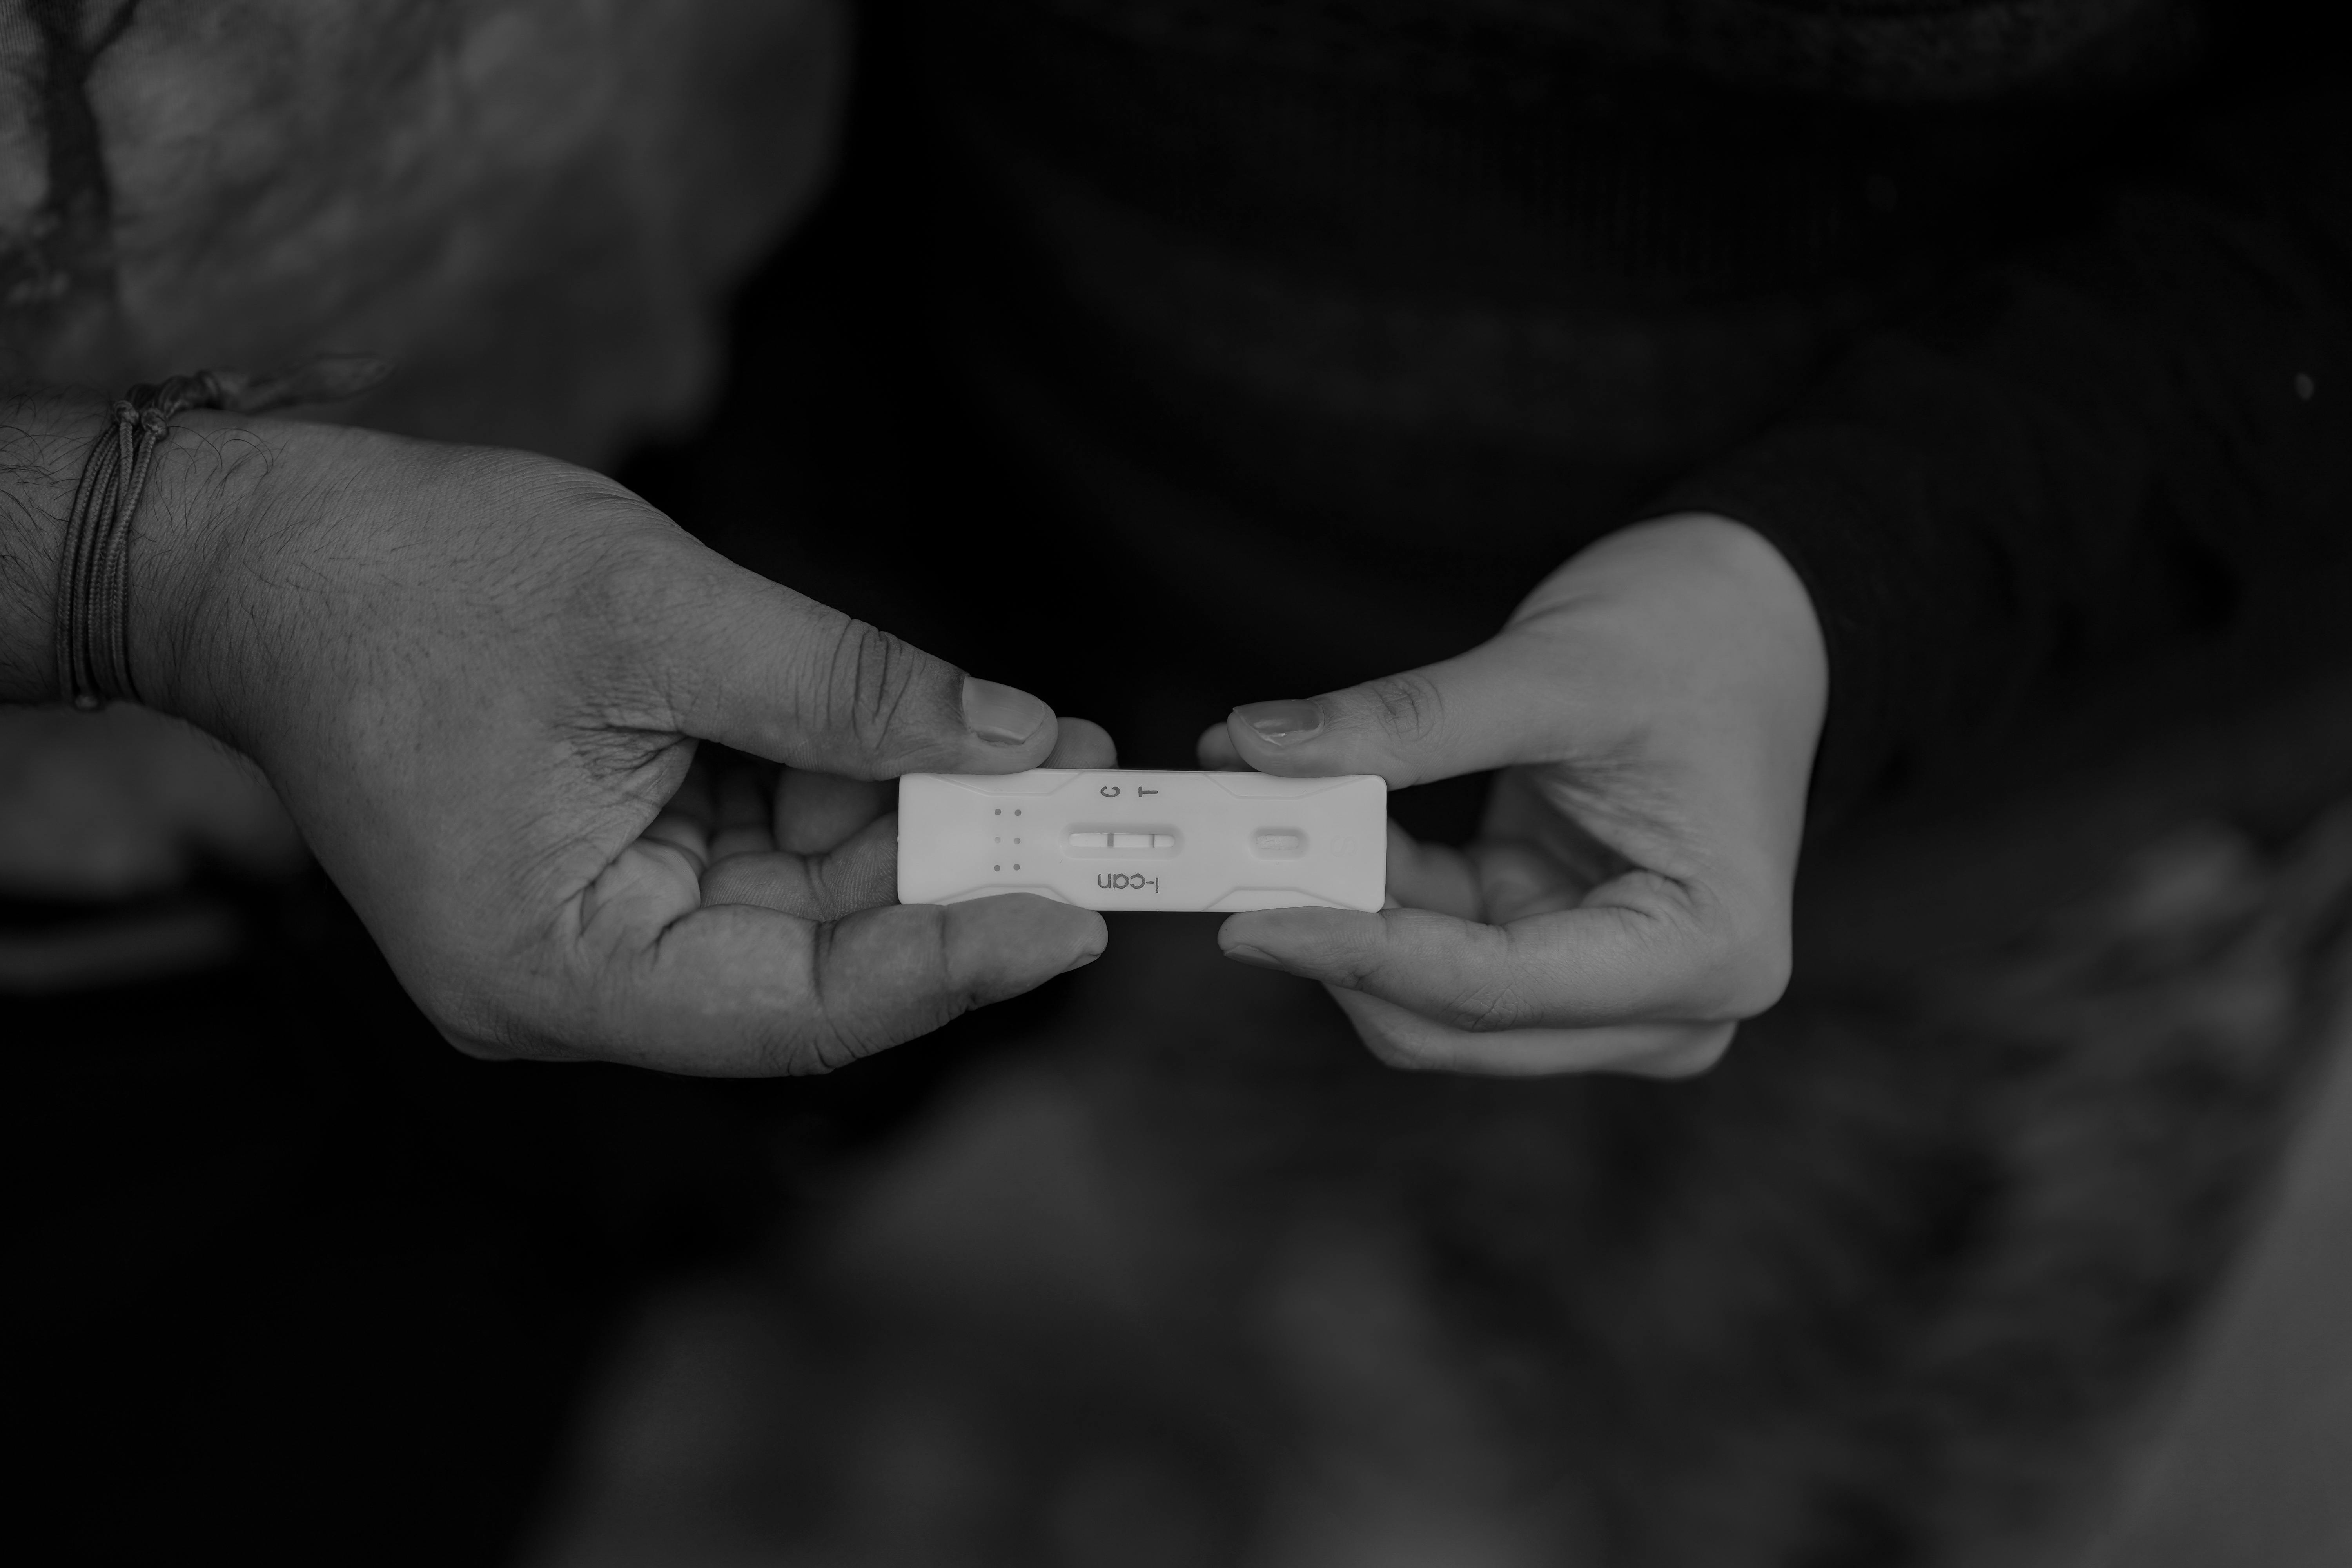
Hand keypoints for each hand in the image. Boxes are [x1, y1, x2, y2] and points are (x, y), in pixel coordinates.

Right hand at [147, 421, 1108, 1072]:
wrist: (272, 556)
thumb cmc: (420, 578)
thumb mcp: (658, 614)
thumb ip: (845, 689)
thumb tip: (1016, 738)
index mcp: (552, 965)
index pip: (795, 1011)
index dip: (951, 965)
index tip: (1076, 917)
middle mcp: (574, 980)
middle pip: (815, 965)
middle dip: (957, 879)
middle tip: (1092, 806)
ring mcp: (594, 930)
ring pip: (805, 905)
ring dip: (920, 828)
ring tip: (1043, 750)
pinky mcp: (613, 870)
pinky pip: (761, 853)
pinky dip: (850, 796)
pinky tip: (945, 739)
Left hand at [1200, 514, 1826, 1076]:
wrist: (1756, 614)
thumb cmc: (1697, 635)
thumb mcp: (1554, 670)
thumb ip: (1409, 723)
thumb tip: (1259, 747)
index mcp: (1705, 953)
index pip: (1491, 990)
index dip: (1354, 955)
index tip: (1243, 917)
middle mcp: (1667, 1003)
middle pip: (1451, 1021)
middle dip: (1335, 940)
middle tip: (1228, 853)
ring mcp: (1607, 989)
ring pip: (1425, 996)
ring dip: (1337, 912)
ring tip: (1257, 812)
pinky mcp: (1553, 951)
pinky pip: (1429, 945)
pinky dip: (1364, 886)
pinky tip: (1310, 809)